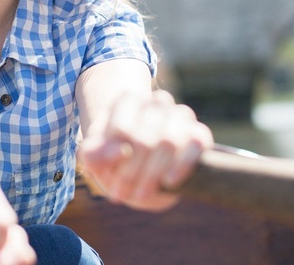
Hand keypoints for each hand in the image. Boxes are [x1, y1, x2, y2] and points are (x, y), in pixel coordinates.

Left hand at [79, 89, 213, 210]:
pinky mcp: (199, 132)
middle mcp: (157, 102)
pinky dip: (183, 165)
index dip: (116, 162)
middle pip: (146, 139)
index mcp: (128, 101)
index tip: (111, 185)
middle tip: (122, 194)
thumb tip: (121, 151)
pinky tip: (169, 181)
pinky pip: (196, 143)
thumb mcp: (94, 159)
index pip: (123, 129)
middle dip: (132, 173)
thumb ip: (95, 153)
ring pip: (169, 141)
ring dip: (153, 174)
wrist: (141, 170)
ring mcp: (180, 115)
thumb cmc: (113, 160)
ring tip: (140, 194)